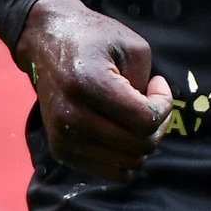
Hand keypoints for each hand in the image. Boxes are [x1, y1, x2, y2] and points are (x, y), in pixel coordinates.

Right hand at [12, 0, 174, 181]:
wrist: (47, 41)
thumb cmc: (94, 38)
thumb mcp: (131, 45)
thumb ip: (146, 83)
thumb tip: (152, 119)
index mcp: (89, 85)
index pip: (144, 120)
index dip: (163, 105)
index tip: (157, 83)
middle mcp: (71, 116)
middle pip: (138, 146)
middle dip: (157, 126)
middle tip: (153, 102)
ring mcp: (63, 138)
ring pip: (127, 165)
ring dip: (142, 143)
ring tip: (136, 115)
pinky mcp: (60, 151)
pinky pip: (110, 172)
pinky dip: (125, 156)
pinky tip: (121, 129)